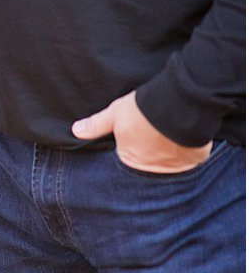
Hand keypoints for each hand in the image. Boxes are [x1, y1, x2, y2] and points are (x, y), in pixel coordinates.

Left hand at [73, 89, 211, 172]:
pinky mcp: (195, 159)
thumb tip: (76, 131)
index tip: (137, 138)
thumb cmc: (142, 110)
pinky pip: (191, 158)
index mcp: (131, 158)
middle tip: (154, 136)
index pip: (128, 159)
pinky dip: (189, 150)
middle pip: (150, 163)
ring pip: (171, 162)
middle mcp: (153, 168)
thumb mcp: (114, 114)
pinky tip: (186, 138)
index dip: (131, 147)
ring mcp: (176, 166)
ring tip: (169, 136)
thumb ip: (96, 125)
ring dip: (170, 152)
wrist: (177, 104)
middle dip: (151, 152)